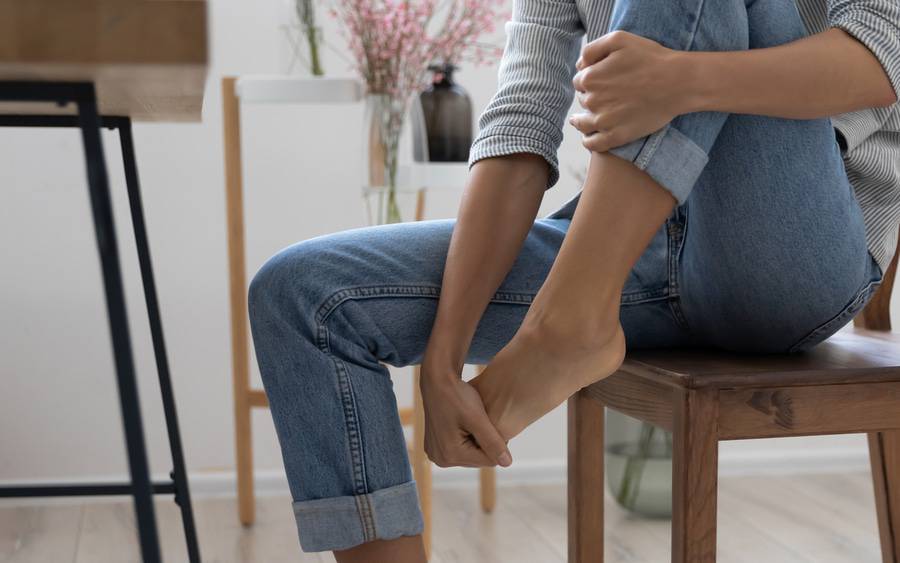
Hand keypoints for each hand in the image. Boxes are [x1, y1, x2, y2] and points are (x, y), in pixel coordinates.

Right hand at [419, 364, 512, 468]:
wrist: (437, 381)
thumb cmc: (457, 395)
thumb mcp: (477, 418)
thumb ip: (493, 442)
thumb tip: (507, 463)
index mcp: (450, 454)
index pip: (488, 460)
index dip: (496, 442)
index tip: (492, 422)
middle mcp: (440, 459)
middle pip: (477, 459)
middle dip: (484, 442)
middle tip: (482, 420)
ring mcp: (436, 453)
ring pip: (470, 454)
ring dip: (476, 440)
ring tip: (473, 420)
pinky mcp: (435, 447)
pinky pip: (459, 448)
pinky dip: (466, 438)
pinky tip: (465, 423)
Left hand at [569, 31, 689, 151]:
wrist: (678, 82)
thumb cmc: (651, 58)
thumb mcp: (618, 39)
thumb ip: (592, 49)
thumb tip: (579, 66)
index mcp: (590, 78)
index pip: (579, 81)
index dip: (589, 79)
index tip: (601, 80)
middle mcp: (592, 101)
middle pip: (583, 101)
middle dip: (590, 97)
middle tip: (607, 95)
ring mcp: (604, 121)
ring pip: (582, 124)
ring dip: (582, 120)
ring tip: (583, 120)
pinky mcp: (616, 136)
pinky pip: (592, 144)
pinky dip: (588, 141)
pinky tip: (589, 137)